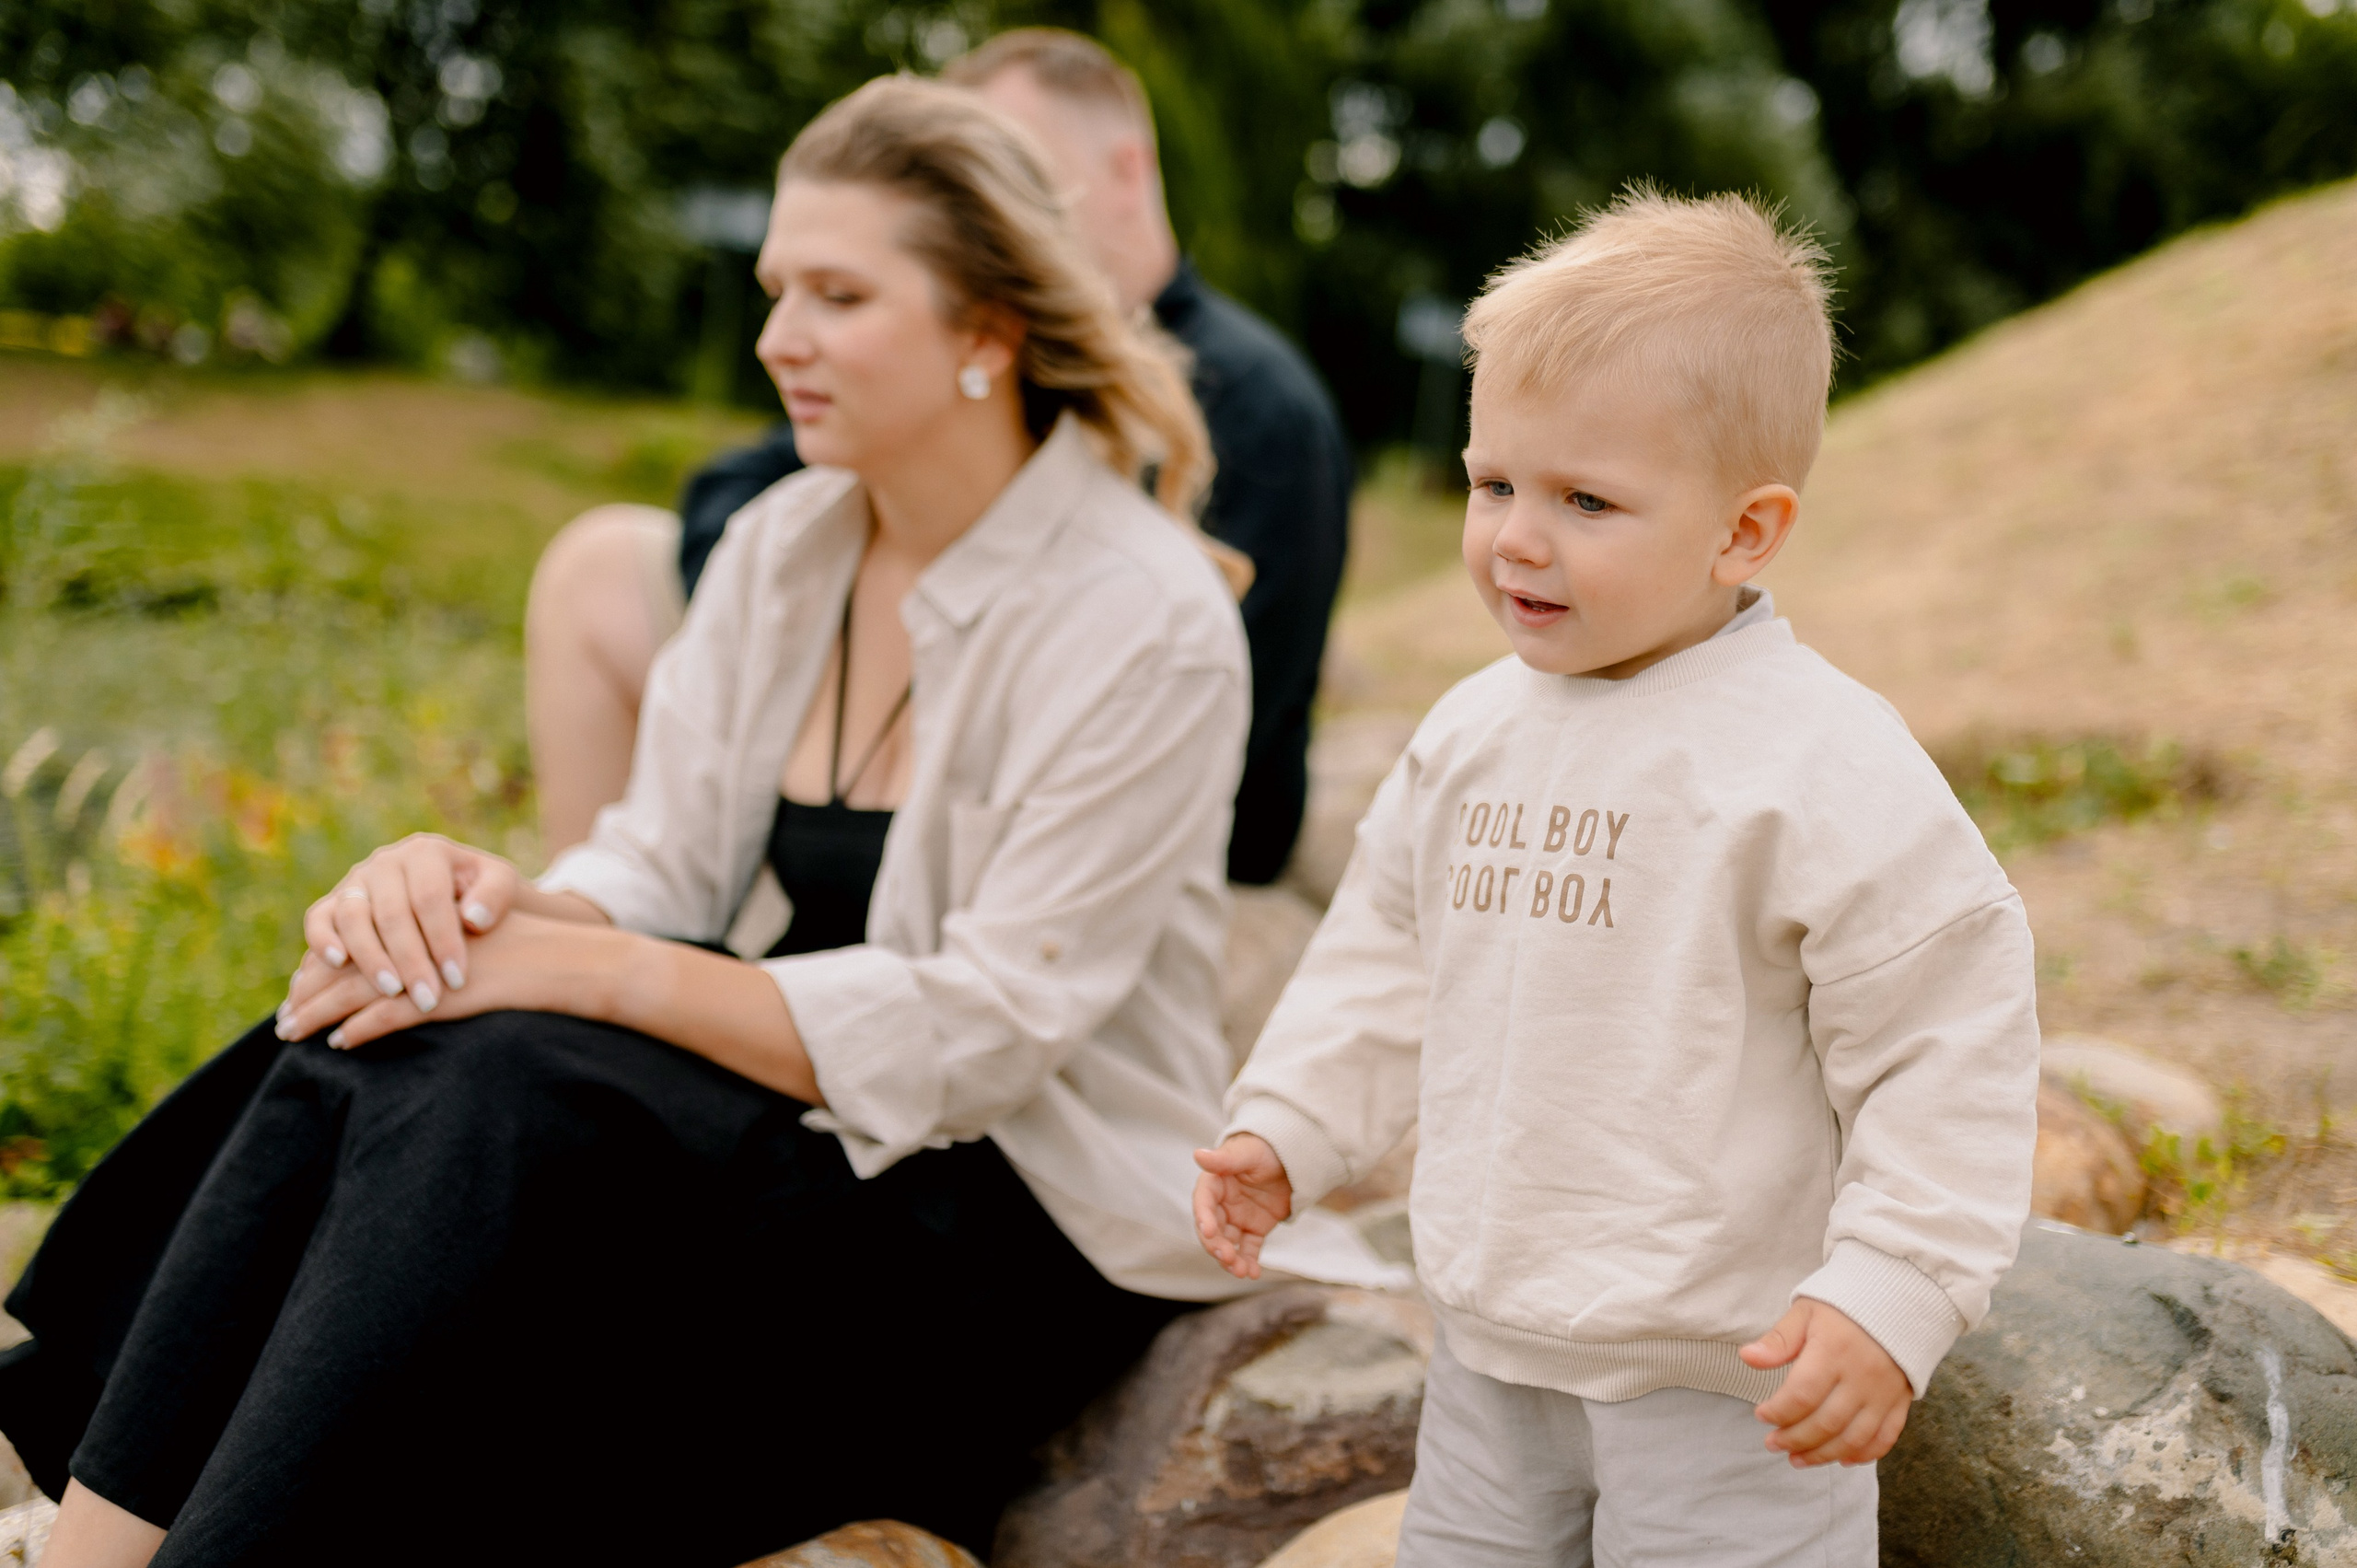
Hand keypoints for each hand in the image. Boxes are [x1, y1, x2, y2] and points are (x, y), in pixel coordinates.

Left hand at [278, 910, 617, 1049]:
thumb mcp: (483, 950)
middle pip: (353, 963)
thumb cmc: (538, 962)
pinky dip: (363, 1028)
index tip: (302, 988)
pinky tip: (340, 1042)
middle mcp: (425, 936)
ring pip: (361, 988)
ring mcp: (435, 964)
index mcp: (428, 921)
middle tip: (283, 1017)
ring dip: (320, 1012)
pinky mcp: (450, 992)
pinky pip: (394, 1014)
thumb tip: (405, 980)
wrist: (578, 963)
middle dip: (312, 990)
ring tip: (290, 1032)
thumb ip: (442, 955)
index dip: (329, 966)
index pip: (364, 939)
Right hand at [298, 834, 523, 1017]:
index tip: (457, 979)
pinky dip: (322, 939)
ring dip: (370, 957)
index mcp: (427, 852)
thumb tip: (473, 918)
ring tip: (392, 991)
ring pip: (353, 916)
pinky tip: (337, 964)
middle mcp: (386, 862)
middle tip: (428, 998)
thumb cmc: (481, 892)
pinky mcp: (333, 902)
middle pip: (391, 912)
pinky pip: (317, 918)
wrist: (452, 888)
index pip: (430, 897)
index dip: (443, 939)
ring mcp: (356, 881)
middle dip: (411, 959)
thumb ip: (495, 895)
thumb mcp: (500, 884)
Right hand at [1192, 1133, 1293, 1279]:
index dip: (1204, 1218)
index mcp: (1214, 1185)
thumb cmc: (1263, 1149)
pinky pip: (1249, 1248)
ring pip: (1229, 1244)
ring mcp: (1237, 1219)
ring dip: (1232, 1260)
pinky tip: (1253, 1273)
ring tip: (1242, 1271)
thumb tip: (1198, 1155)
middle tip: (1228, 1257)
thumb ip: (1224, 1159)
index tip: (1209, 1232)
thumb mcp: (1246, 1153)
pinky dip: (1249, 1262)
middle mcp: (1221, 1205)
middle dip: (1218, 1246)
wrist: (1290, 1157)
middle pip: (1214, 1230)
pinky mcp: (1253, 1229)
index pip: (1204, 1203)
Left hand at [1740, 1299, 1911, 1466]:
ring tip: (1797, 1460)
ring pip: (1854, 1437)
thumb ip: (1779, 1340)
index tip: (1761, 1415)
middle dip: (1795, 1439)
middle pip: (1826, 1422)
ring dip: (1824, 1454)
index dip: (1778, 1411)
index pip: (1801, 1395)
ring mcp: (1884, 1392)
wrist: (1899, 1298)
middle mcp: (1861, 1377)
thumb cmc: (1845, 1305)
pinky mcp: (1901, 1400)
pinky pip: (1885, 1437)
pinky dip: (1864, 1454)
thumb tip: (1747, 1357)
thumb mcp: (1806, 1312)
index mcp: (1833, 1352)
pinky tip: (1842, 1459)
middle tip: (1772, 1444)